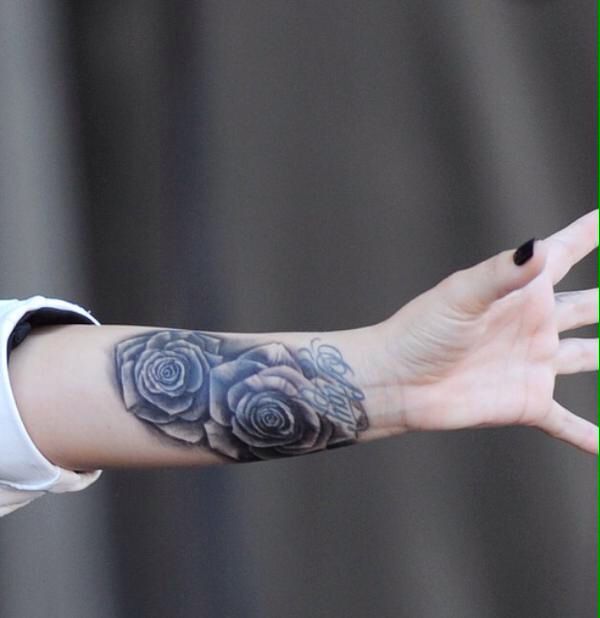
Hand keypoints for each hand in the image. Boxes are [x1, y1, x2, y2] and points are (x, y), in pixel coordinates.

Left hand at [373, 210, 597, 453]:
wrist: (397, 381)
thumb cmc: (420, 331)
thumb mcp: (461, 296)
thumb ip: (502, 273)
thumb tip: (538, 245)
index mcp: (522, 291)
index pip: (568, 250)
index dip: (594, 230)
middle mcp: (535, 323)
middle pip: (594, 305)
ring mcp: (535, 363)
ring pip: (592, 356)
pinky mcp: (528, 402)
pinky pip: (568, 423)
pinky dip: (591, 437)